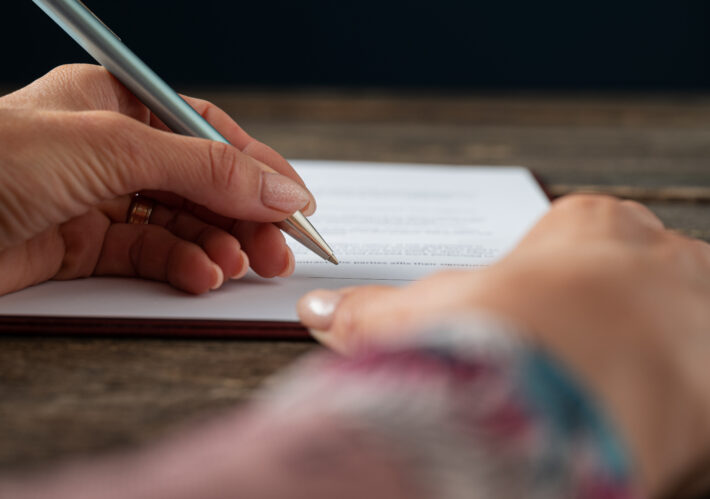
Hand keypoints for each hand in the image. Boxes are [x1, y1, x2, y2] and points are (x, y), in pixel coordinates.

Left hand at [0, 64, 315, 305]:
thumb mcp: (112, 149)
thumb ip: (203, 169)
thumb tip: (278, 188)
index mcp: (113, 104)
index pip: (206, 133)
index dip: (255, 167)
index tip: (296, 203)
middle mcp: (108, 150)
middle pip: (199, 183)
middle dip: (243, 215)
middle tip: (277, 250)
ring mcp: (96, 200)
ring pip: (180, 223)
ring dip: (216, 245)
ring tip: (238, 266)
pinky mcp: (82, 247)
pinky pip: (150, 254)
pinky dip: (181, 266)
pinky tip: (199, 276)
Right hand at [297, 195, 709, 496]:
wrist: (561, 398)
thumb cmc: (498, 333)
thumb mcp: (426, 317)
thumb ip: (373, 312)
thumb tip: (317, 312)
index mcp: (591, 224)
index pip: (583, 241)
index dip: (555, 285)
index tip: (541, 320)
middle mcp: (660, 256)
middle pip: (643, 280)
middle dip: (615, 317)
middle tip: (579, 359)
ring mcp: (702, 310)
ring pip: (686, 324)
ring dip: (651, 356)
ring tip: (604, 393)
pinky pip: (700, 378)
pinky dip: (674, 400)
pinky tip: (630, 419)